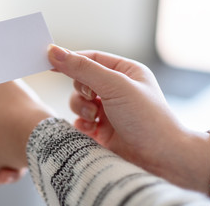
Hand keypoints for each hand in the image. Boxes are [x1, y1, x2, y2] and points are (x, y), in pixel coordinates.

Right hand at [48, 44, 209, 193]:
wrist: (161, 159)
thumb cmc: (147, 118)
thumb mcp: (115, 86)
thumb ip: (83, 68)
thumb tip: (54, 51)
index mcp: (124, 71)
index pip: (90, 58)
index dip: (70, 59)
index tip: (48, 59)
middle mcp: (116, 89)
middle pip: (80, 80)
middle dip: (81, 90)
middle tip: (92, 98)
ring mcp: (108, 109)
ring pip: (77, 100)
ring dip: (81, 108)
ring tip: (95, 118)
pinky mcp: (101, 129)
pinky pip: (79, 120)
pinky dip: (81, 123)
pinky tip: (92, 129)